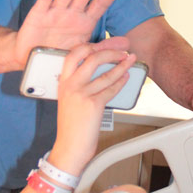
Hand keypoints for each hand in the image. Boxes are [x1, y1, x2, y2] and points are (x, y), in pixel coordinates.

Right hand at [15, 0, 123, 67]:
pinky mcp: (38, 16)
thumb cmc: (60, 56)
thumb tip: (127, 44)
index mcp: (84, 23)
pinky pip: (46, 0)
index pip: (100, 4)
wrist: (34, 63)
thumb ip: (104, 47)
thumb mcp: (85, 53)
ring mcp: (55, 13)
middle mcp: (71, 14)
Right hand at [48, 39, 136, 175]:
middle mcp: (71, 85)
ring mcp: (82, 94)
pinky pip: (111, 89)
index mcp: (63, 82)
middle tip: (121, 51)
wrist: (70, 146)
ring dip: (121, 65)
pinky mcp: (94, 104)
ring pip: (106, 74)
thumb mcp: (69, 100)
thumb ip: (79, 85)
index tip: (104, 45)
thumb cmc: (72, 126)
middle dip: (110, 51)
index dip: (91, 46)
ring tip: (130, 60)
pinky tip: (126, 78)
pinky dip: (121, 82)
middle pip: (92, 58)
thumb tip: (100, 72)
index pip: (73, 54)